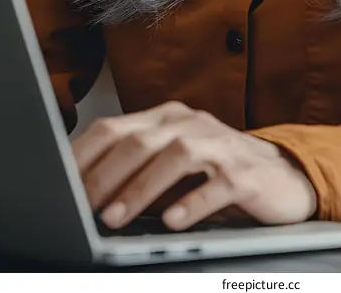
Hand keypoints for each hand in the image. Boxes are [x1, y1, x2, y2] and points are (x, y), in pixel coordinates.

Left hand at [72, 101, 317, 230]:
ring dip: (140, 188)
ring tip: (115, 217)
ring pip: (175, 156)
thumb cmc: (216, 172)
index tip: (57, 183)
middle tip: (79, 205)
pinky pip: (218, 184)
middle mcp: (191, 123)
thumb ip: (137, 168)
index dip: (83, 154)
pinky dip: (193, 202)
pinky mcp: (247, 172)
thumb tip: (83, 192)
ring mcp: (221, 144)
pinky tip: (173, 221)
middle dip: (104, 174)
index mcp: (167, 117)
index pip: (114, 127)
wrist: (284, 176)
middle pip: (140, 139)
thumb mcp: (173, 164)